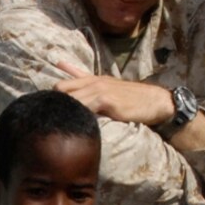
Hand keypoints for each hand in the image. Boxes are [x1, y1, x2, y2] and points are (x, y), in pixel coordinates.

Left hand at [53, 61, 174, 126]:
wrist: (154, 101)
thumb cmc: (131, 98)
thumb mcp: (108, 88)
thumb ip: (88, 85)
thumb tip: (68, 79)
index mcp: (92, 79)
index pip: (63, 83)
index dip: (53, 98)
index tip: (50, 111)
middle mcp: (93, 82)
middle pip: (61, 89)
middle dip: (55, 103)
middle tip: (55, 119)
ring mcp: (99, 89)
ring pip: (71, 99)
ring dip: (65, 111)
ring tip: (59, 125)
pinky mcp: (106, 100)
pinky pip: (85, 107)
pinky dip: (79, 115)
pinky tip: (76, 126)